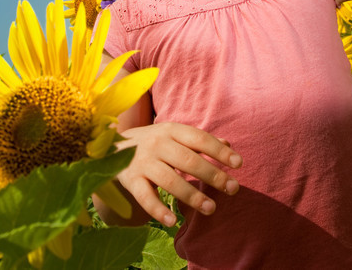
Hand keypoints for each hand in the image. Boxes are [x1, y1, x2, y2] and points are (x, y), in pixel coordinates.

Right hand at [114, 122, 241, 226]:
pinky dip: (159, 210)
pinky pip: (145, 197)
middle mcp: (157, 144)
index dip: (220, 152)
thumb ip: (200, 141)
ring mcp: (143, 162)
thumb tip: (228, 146)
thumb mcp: (175, 135)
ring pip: (170, 180)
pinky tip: (174, 221)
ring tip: (211, 209)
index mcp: (172, 130)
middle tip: (233, 189)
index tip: (239, 164)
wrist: (112, 147)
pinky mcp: (131, 180)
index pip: (200, 139)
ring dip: (192, 196)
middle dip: (213, 175)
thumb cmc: (154, 142)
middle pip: (188, 160)